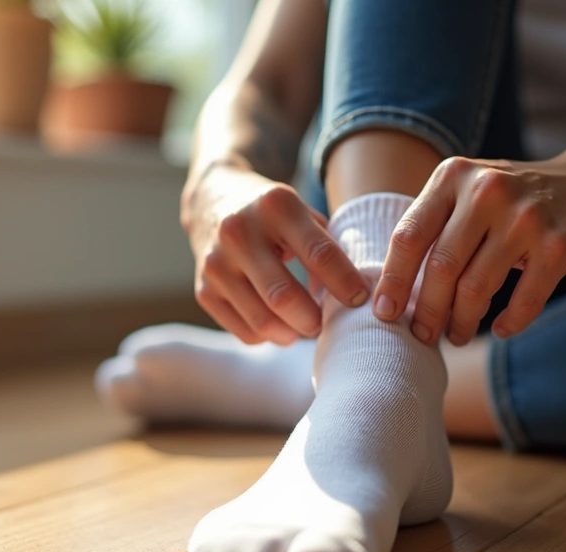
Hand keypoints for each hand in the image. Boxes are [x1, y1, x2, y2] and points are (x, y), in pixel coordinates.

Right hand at [181, 164, 369, 344]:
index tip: (361, 300)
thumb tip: (351, 297)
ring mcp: (216, 263)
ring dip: (293, 333)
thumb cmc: (274, 214)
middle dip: (314, 319)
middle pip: (285, 297)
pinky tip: (280, 325)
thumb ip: (329, 247)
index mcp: (275, 205)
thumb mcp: (303, 212)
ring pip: (263, 321)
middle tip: (327, 323)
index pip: (320, 255)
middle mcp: (239, 231)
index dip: (346, 284)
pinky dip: (269, 336)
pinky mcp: (204, 290)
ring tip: (306, 327)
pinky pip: (245, 332)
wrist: (213, 200)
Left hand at [374, 155, 565, 345]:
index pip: (409, 236)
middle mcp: (487, 191)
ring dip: (462, 321)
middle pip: (440, 267)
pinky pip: (523, 299)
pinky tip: (499, 329)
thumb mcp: (468, 195)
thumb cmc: (512, 201)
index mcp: (453, 177)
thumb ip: (432, 227)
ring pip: (477, 287)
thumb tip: (391, 292)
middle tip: (422, 335)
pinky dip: (508, 322)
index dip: (393, 281)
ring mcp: (525, 217)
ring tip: (456, 336)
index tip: (384, 314)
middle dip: (426, 311)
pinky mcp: (558, 245)